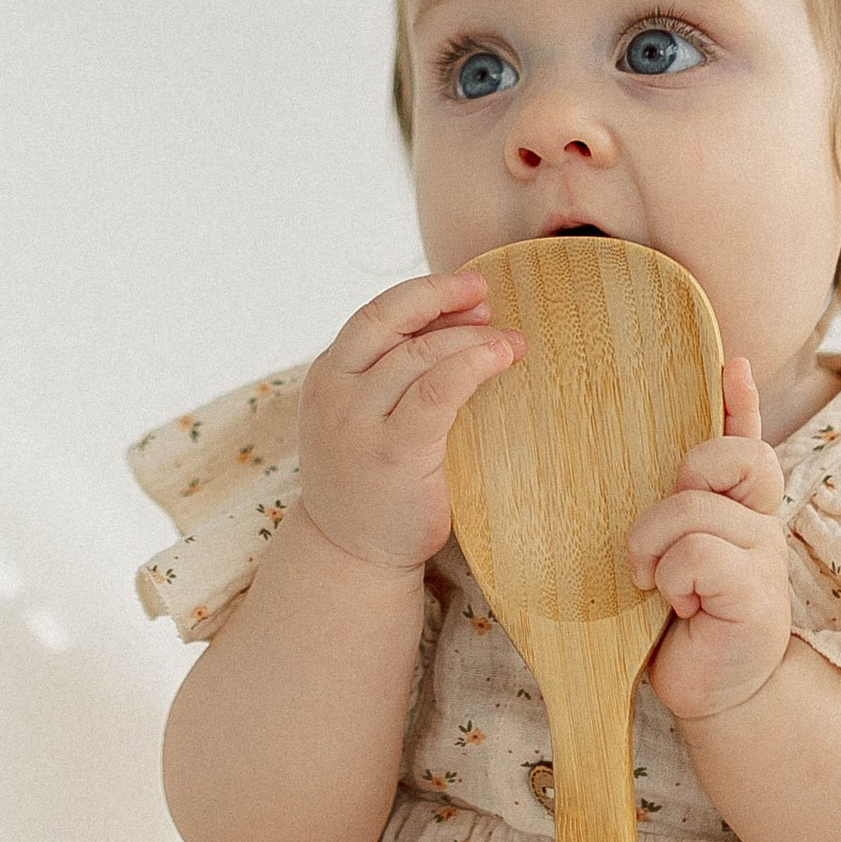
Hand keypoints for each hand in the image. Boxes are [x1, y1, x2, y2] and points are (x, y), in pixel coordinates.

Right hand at [295, 269, 518, 574]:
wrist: (351, 553)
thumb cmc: (373, 478)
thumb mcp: (368, 415)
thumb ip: (394, 374)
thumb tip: (463, 321)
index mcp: (328, 375)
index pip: (376, 315)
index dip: (425, 294)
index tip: (471, 288)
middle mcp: (335, 393)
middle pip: (391, 322)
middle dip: (445, 301)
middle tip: (490, 301)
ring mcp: (360, 425)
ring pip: (419, 356)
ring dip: (471, 339)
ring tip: (512, 341)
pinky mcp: (394, 455)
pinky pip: (436, 394)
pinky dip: (471, 367)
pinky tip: (501, 360)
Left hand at [623, 353, 792, 724]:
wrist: (712, 692)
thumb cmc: (678, 622)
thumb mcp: (665, 554)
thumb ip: (664, 509)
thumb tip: (646, 466)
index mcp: (737, 506)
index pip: (744, 438)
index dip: (739, 400)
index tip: (732, 366)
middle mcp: (759, 521)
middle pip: (728, 456)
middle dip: (687, 473)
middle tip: (658, 533)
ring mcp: (764, 554)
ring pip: (693, 509)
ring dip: (655, 549)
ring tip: (657, 586)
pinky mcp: (757, 592)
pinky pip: (697, 555)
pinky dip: (673, 580)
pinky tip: (681, 607)